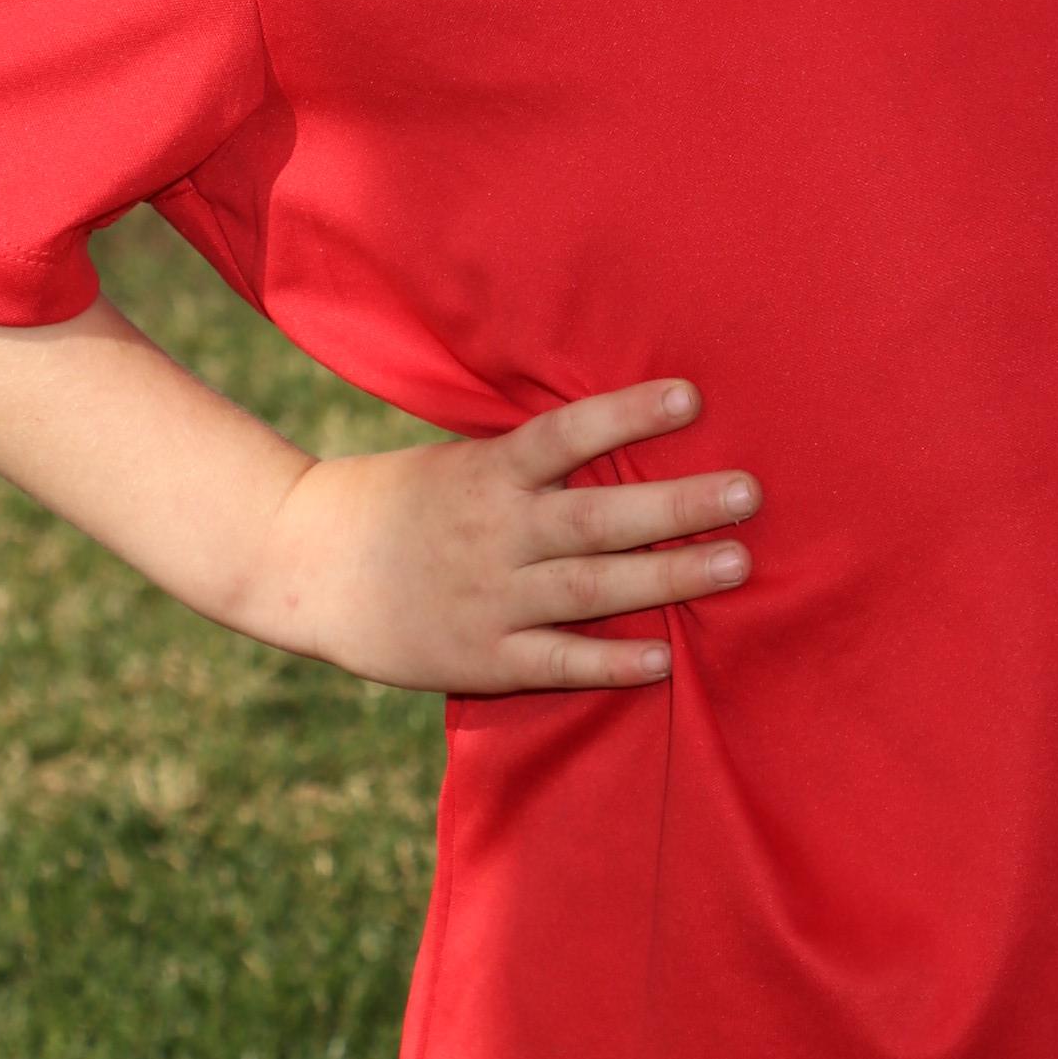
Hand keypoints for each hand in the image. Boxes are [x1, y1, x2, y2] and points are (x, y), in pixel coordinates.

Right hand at [237, 378, 757, 689]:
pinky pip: (556, 661)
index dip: (628, 414)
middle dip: (678, 506)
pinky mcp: (481, 655)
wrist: (307, 564)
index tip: (693, 396)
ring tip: (736, 564)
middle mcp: (495, 531)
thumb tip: (620, 432)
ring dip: (669, 578)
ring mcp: (490, 597)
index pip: (568, 434)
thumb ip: (530, 461)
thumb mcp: (460, 461)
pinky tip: (664, 661)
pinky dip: (609, 662)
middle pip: (600, 518)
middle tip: (749, 493)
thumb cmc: (400, 502)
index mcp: (489, 473)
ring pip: (593, 588)